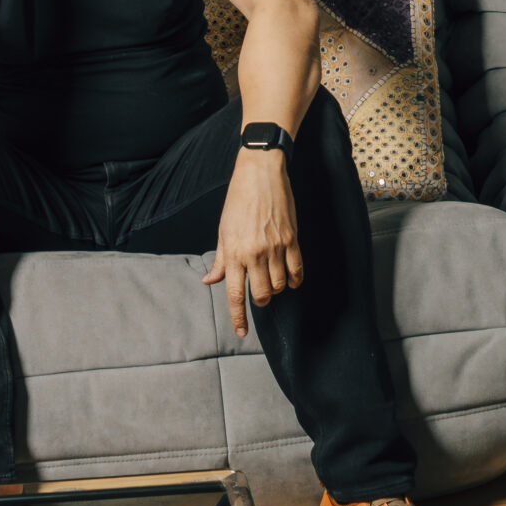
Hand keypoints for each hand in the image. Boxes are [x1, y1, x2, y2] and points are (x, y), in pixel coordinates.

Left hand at [202, 151, 302, 339]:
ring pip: (280, 285)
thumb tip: (209, 280)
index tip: (241, 332)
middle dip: (260, 302)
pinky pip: (297, 270)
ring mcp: (274, 247)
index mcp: (233, 252)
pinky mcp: (292, 239)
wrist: (260, 173)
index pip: (234, 294)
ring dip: (276, 289)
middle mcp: (254, 253)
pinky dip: (294, 280)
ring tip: (272, 280)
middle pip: (262, 295)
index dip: (238, 317)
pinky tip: (290, 279)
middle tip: (258, 296)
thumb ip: (219, 259)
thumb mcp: (223, 230)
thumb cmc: (238, 200)